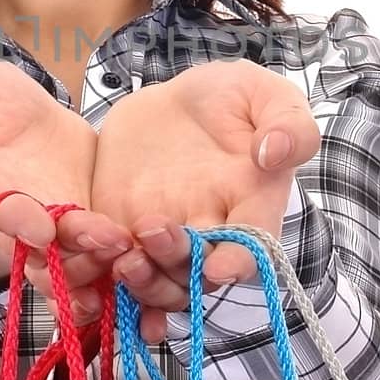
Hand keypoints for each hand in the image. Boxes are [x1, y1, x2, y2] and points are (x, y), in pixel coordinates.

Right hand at [0, 60, 130, 303]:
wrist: (8, 117)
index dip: (16, 222)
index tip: (41, 228)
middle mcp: (12, 222)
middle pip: (40, 252)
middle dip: (72, 254)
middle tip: (108, 243)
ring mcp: (49, 231)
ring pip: (70, 264)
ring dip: (99, 265)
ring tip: (130, 253)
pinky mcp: (82, 227)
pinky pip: (96, 259)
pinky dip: (115, 272)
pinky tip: (142, 272)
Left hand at [89, 60, 319, 342]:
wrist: (176, 99)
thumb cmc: (231, 98)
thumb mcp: (264, 94)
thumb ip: (287, 122)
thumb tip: (274, 154)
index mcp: (252, 205)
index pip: (253, 247)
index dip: (239, 262)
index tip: (220, 266)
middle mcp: (211, 231)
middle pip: (198, 276)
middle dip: (176, 268)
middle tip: (154, 232)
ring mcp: (167, 236)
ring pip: (158, 283)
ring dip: (142, 284)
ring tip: (124, 259)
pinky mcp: (124, 230)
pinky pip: (114, 267)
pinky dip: (104, 276)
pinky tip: (92, 264)